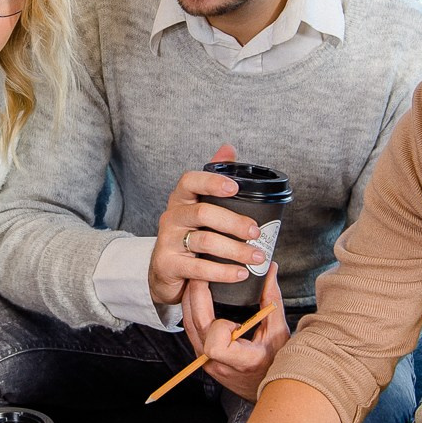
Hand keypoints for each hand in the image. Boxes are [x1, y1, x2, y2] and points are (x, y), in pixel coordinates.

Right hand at [147, 144, 265, 306]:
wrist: (165, 271)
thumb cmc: (188, 235)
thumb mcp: (199, 207)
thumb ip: (213, 180)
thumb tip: (228, 148)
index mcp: (181, 199)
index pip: (190, 181)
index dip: (212, 182)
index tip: (235, 188)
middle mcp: (171, 217)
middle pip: (203, 213)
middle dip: (234, 222)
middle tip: (256, 232)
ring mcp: (167, 241)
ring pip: (204, 241)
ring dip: (235, 250)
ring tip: (256, 257)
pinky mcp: (167, 265)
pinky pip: (199, 268)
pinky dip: (223, 272)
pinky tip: (240, 274)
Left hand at [182, 262, 289, 399]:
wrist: (269, 388)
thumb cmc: (276, 362)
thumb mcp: (279, 331)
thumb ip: (272, 299)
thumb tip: (269, 269)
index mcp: (241, 361)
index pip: (215, 345)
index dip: (220, 327)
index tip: (234, 318)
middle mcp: (218, 364)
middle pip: (195, 326)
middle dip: (197, 296)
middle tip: (202, 272)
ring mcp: (207, 362)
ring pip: (188, 326)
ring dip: (191, 301)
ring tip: (198, 279)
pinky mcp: (202, 356)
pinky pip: (191, 330)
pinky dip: (193, 311)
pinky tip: (198, 296)